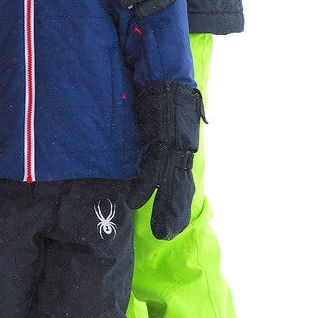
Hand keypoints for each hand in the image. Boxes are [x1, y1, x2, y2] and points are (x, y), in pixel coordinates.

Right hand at [127, 82, 203, 239]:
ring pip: (170, 187)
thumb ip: (163, 145)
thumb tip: (155, 152)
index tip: (175, 225)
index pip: (183, 184)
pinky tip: (134, 204)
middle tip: (167, 236)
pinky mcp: (162, 141)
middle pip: (180, 190)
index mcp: (183, 151)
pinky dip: (143, 187)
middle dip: (174, 214)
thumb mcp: (167, 129)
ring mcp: (174, 149)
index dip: (179, 205)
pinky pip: (152, 169)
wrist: (169, 80)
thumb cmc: (164, 101)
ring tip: (159, 232)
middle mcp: (182, 153)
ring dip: (163, 210)